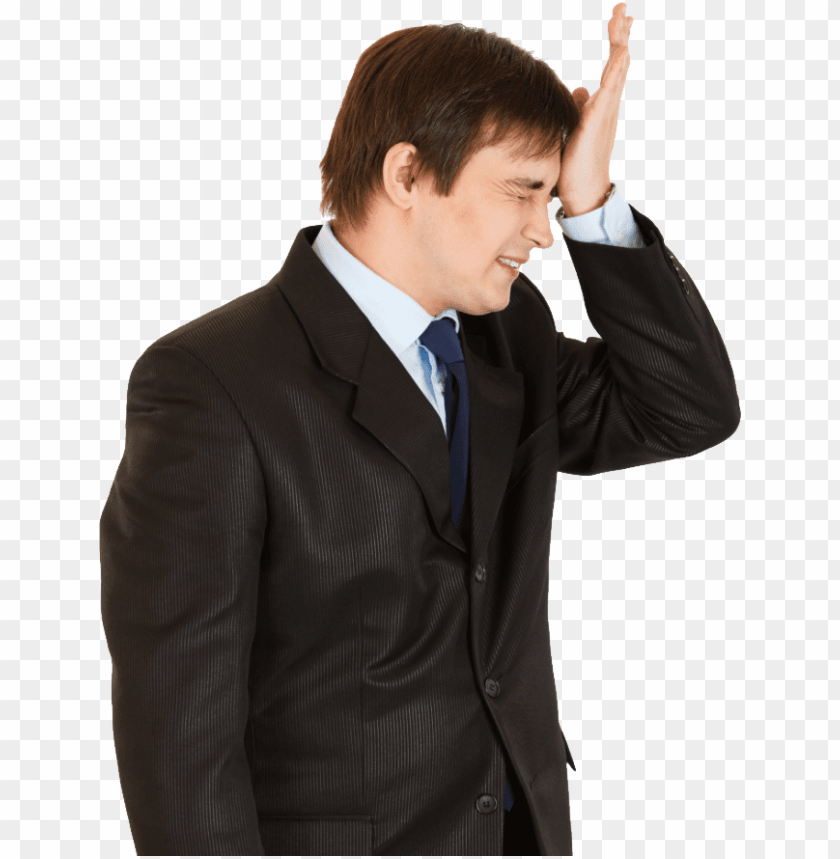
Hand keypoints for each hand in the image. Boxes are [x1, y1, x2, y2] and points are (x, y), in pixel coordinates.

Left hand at [557, 3, 633, 216]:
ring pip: (616, 70)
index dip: (616, 42)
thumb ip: (580, 107)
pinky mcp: (597, 120)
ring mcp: (605, 111)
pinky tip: (620, 51)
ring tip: (623, 19)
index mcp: (602, 104)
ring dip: (619, 43)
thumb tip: (579, 90)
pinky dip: (615, 69)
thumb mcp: (576, 127)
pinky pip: (609, 89)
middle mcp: (608, 104)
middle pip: (617, 61)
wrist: (583, 189)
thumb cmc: (578, 163)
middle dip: (620, 34)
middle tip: (623, 9)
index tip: (618, 18)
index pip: (611, 66)